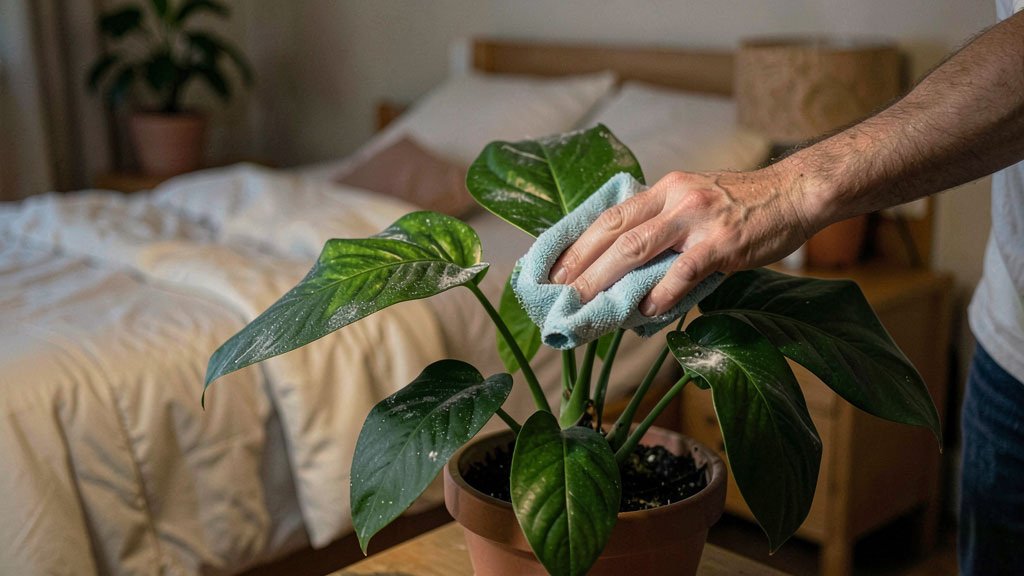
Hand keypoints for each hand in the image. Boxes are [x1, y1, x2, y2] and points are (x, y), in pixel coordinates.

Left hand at [549, 167, 815, 315]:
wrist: (795, 193)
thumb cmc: (744, 205)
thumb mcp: (696, 201)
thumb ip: (665, 225)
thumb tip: (631, 267)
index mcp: (664, 188)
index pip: (610, 216)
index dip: (578, 243)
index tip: (554, 268)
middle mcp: (675, 198)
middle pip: (615, 233)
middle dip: (581, 265)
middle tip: (558, 293)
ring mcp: (697, 220)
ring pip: (637, 249)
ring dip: (606, 280)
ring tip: (586, 305)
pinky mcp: (722, 242)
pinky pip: (683, 271)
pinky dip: (661, 293)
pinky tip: (647, 312)